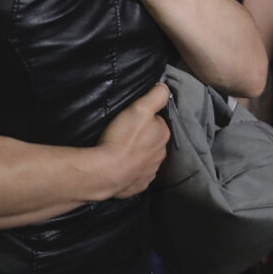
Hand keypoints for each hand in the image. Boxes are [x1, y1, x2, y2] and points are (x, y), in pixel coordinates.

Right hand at [97, 83, 170, 198]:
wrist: (107, 171)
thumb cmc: (124, 137)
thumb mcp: (140, 108)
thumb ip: (156, 95)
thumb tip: (164, 88)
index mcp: (163, 135)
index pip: (157, 121)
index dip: (145, 118)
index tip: (132, 119)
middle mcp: (161, 154)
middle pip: (152, 140)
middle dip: (142, 137)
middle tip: (124, 133)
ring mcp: (150, 172)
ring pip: (145, 158)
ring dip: (137, 154)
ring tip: (120, 150)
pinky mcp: (139, 185)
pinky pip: (137, 175)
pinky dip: (131, 171)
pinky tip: (121, 166)